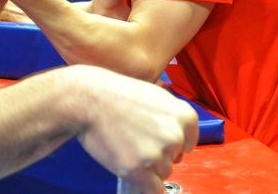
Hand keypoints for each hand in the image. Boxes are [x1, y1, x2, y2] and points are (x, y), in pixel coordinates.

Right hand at [70, 66, 198, 192]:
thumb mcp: (154, 95)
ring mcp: (156, 154)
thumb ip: (170, 118)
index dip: (171, 143)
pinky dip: (145, 185)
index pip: (189, 143)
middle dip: (158, 153)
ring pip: (162, 172)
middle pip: (175, 158)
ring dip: (147, 167)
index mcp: (184, 115)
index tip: (158, 140)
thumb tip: (178, 138)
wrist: (88, 99)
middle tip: (136, 139)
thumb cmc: (116, 94)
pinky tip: (133, 170)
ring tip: (126, 146)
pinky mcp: (137, 170)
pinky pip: (153, 189)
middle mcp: (175, 136)